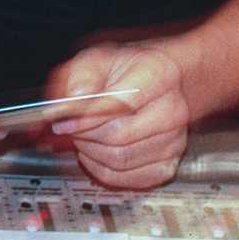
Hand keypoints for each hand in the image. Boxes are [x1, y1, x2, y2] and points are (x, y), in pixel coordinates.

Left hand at [46, 44, 189, 188]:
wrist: (154, 86)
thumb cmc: (124, 72)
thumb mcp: (96, 60)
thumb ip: (80, 79)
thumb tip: (69, 105)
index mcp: (157, 74)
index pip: (122, 103)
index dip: (87, 117)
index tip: (64, 121)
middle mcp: (172, 109)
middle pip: (119, 135)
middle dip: (84, 134)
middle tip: (71, 126)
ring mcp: (174, 140)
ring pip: (120, 160)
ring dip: (90, 152)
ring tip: (84, 135)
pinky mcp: (167, 165)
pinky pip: (126, 179)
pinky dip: (101, 169)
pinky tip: (95, 152)